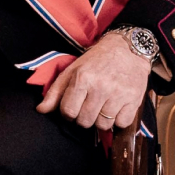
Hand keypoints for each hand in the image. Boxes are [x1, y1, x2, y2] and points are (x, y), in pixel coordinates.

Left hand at [36, 31, 151, 129]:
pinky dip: (118, 120)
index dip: (68, 113)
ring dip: (101, 120)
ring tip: (102, 106)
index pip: (68, 112)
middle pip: (85, 121)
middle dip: (83, 117)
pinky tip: (116, 108)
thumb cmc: (96, 60)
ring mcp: (119, 95)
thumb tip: (41, 110)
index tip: (73, 108)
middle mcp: (100, 87)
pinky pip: (121, 124)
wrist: (127, 49)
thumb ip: (56, 91)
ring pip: (103, 125)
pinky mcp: (134, 100)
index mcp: (82, 78)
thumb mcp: (72, 70)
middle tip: (88, 106)